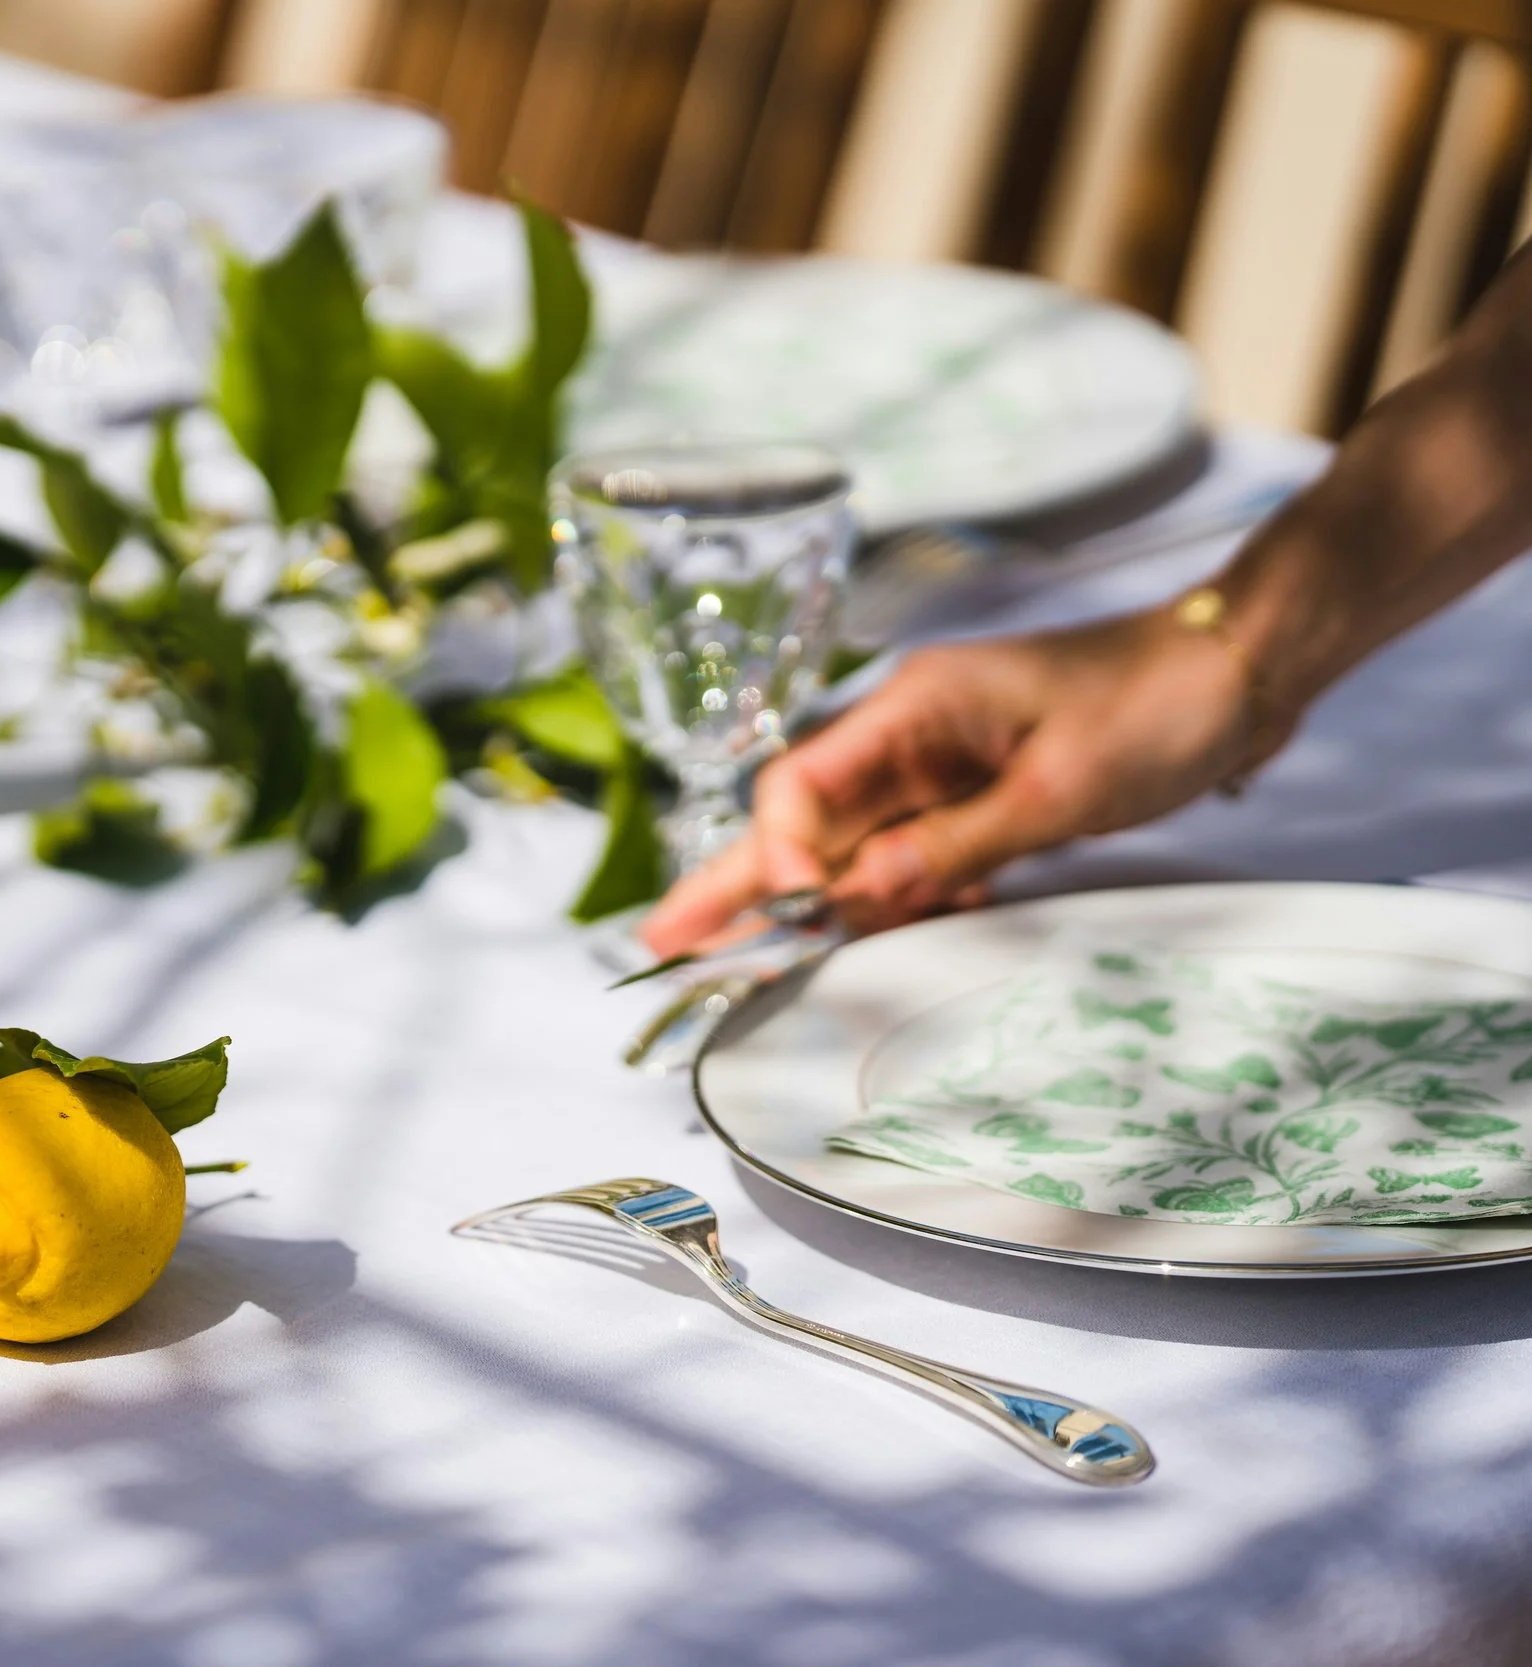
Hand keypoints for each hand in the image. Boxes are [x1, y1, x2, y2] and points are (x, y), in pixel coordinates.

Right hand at [640, 606, 1272, 956]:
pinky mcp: (977, 794)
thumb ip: (951, 845)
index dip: (780, 856)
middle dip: (734, 881)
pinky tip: (897, 933)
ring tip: (749, 962)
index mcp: (911, 709)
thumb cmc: (1157, 706)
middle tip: (663, 941)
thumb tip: (855, 898)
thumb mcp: (1058, 789)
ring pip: (850, 845)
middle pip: (799, 818)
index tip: (796, 915)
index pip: (801, 787)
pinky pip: (911, 855)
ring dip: (821, 904)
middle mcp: (907, 735)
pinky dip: (899, 897)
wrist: (1242, 668)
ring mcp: (940, 766)